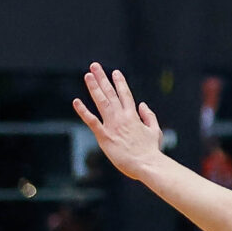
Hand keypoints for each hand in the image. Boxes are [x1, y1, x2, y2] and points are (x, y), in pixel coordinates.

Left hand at [72, 64, 165, 178]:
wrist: (147, 164)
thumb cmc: (151, 150)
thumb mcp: (155, 131)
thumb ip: (149, 116)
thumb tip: (142, 104)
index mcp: (134, 116)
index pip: (125, 95)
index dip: (120, 82)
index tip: (115, 72)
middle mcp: (122, 117)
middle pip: (110, 94)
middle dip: (102, 78)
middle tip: (95, 66)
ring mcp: (112, 126)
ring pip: (101, 102)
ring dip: (94, 88)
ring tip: (88, 75)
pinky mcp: (104, 136)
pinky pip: (91, 121)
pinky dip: (83, 111)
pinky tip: (76, 102)